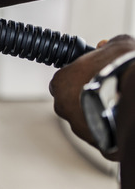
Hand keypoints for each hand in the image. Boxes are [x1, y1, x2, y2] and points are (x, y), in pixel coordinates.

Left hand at [49, 35, 134, 159]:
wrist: (134, 98)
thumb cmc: (123, 70)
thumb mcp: (118, 46)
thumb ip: (108, 45)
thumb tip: (106, 45)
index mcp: (61, 82)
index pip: (62, 80)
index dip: (79, 76)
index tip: (92, 74)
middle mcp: (63, 106)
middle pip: (72, 101)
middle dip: (87, 96)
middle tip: (108, 89)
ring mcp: (79, 127)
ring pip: (86, 119)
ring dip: (99, 113)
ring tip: (119, 104)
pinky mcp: (97, 143)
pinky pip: (102, 135)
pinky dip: (111, 128)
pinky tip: (122, 119)